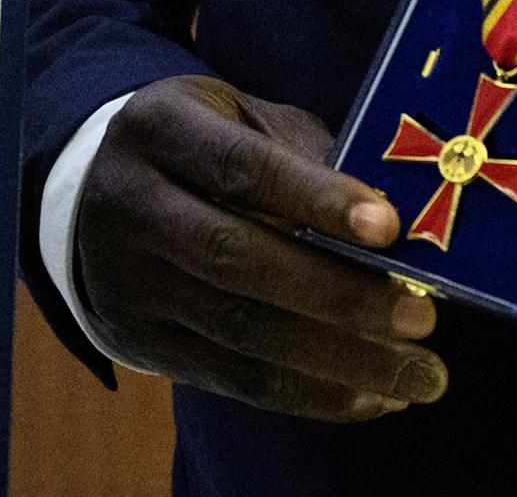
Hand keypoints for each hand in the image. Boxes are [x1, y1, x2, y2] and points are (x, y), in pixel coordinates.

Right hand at [67, 75, 447, 419]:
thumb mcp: (240, 120)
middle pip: (235, 258)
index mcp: (160, 130)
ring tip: (418, 375)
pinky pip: (233, 379)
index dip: (316, 198)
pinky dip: (311, 394)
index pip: (240, 167)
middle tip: (422, 318)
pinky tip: (371, 395)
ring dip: (339, 360)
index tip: (391, 228)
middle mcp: (132, 204)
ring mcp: (130, 281)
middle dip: (338, 294)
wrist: (94, 195)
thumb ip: (305, 156)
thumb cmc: (201, 149)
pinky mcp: (143, 343)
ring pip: (239, 330)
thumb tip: (398, 217)